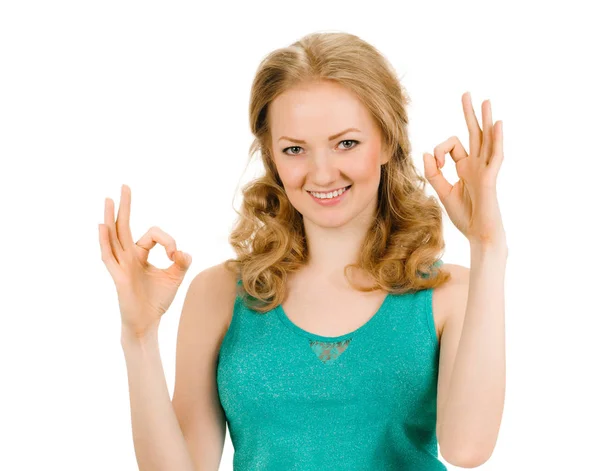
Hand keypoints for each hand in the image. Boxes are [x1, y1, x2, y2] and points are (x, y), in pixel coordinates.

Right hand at [98, 184, 192, 337]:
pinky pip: (109, 256)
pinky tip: (102, 226)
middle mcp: (128, 256)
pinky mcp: (118, 276)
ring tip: (109, 199)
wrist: (147, 323)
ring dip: (112, 218)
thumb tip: (183, 252)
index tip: (176, 254)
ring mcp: (121, 265)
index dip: (167, 240)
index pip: (152, 235)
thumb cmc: (157, 301)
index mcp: (140, 255)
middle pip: (124, 226)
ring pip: (114, 237)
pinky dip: (105, 241)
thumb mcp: (175, 277)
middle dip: (125, 206)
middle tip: (125, 186)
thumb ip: (182, 262)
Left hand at [423, 92, 505, 247]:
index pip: (451, 145)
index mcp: (465, 167)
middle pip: (474, 133)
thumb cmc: (464, 215)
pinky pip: (495, 155)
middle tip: (466, 94)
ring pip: (486, 139)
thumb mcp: (442, 192)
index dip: (438, 151)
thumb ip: (434, 173)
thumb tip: (426, 153)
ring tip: (486, 101)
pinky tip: (497, 124)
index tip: (435, 164)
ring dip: (486, 120)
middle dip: (469, 114)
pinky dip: (496, 140)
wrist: (478, 234)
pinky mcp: (490, 178)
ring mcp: (485, 169)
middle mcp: (477, 164)